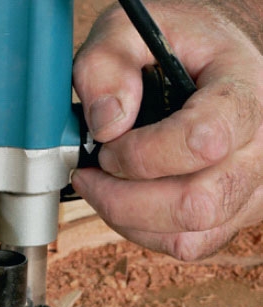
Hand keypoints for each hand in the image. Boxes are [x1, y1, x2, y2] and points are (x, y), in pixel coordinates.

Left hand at [72, 1, 262, 259]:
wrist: (216, 58)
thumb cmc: (177, 44)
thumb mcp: (131, 28)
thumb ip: (106, 64)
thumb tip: (106, 125)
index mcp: (243, 91)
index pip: (203, 142)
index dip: (140, 155)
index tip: (107, 144)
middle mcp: (260, 146)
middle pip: (197, 205)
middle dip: (124, 199)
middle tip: (93, 174)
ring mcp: (251, 185)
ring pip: (189, 236)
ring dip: (128, 220)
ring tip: (104, 187)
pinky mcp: (235, 212)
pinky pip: (189, 245)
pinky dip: (145, 232)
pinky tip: (127, 201)